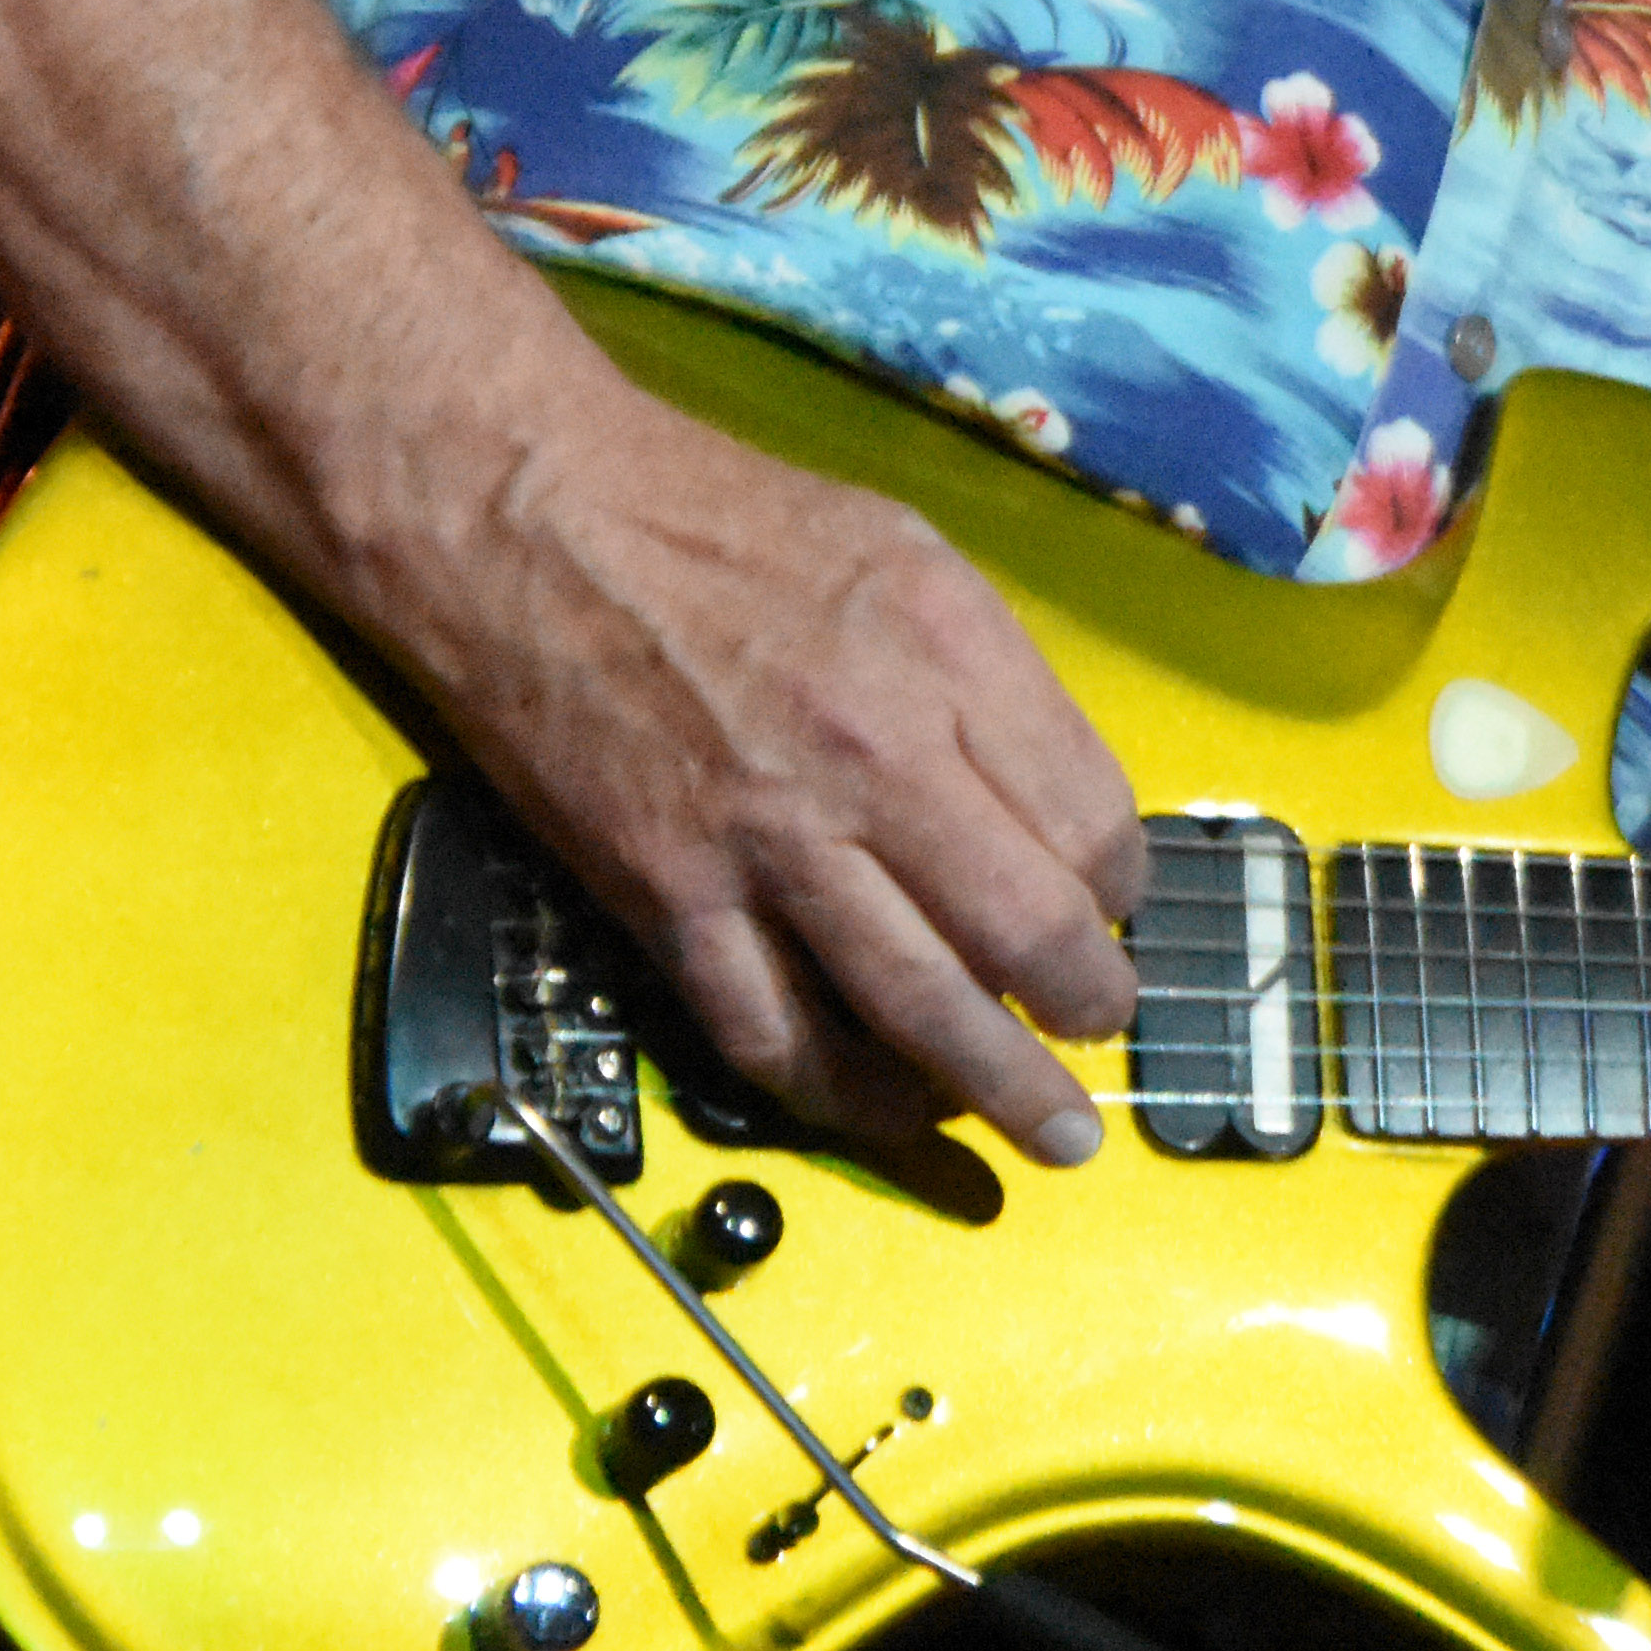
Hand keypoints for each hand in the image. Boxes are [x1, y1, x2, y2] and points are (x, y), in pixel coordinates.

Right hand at [388, 381, 1149, 1164]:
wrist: (528, 519)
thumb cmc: (714, 516)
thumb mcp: (899, 550)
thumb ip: (985, 674)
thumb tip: (1054, 795)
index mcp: (948, 656)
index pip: (1090, 817)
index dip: (1122, 883)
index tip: (1112, 905)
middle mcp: (875, 756)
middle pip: (1026, 929)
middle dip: (1089, 1004)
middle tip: (1103, 1028)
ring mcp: (769, 841)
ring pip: (917, 1007)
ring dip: (997, 1087)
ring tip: (1047, 1134)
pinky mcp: (670, 897)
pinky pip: (772, 1035)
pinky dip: (843, 1096)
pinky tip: (891, 1114)